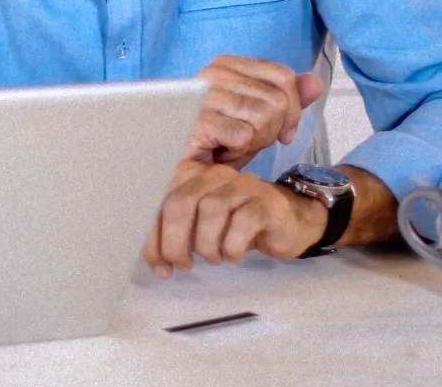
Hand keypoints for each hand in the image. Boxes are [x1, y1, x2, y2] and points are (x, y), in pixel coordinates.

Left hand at [143, 161, 327, 276]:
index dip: (154, 238)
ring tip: (213, 259)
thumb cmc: (236, 226)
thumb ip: (175, 236)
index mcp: (191, 176)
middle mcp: (214, 174)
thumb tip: (158, 264)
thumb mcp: (200, 228)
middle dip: (175, 242)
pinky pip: (243, 221)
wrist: (287, 221)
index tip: (159, 267)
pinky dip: (233, 245)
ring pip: (211, 210)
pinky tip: (234, 256)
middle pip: (180, 203)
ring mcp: (242, 185)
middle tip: (183, 265)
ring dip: (207, 244)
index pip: (160, 203)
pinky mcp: (266, 202)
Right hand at [189, 56, 325, 167]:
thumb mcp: (259, 120)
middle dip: (270, 131)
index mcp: (227, 64)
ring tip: (231, 146)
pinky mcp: (197, 120)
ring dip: (254, 142)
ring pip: (264, 117)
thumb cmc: (217, 144)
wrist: (180, 170)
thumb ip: (287, 99)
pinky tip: (220, 152)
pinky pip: (244, 135)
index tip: (280, 132)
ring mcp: (202, 95)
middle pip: (277, 100)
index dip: (291, 109)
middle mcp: (212, 73)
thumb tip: (315, 82)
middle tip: (245, 140)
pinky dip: (238, 152)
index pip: (283, 76)